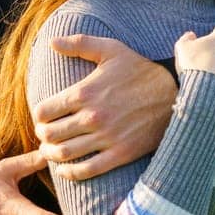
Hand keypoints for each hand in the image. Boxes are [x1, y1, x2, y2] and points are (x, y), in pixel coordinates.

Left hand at [32, 35, 178, 181]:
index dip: (39, 115)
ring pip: (64, 153)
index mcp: (85, 92)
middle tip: (45, 135)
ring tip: (51, 151)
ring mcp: (106, 137)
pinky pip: (86, 170)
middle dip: (42, 135)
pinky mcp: (120, 154)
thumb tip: (52, 42)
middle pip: (50, 134)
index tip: (43, 117)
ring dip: (51, 154)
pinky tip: (65, 169)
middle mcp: (93, 116)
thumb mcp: (112, 50)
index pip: (43, 111)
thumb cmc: (140, 71)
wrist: (175, 95)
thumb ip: (80, 43)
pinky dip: (69, 173)